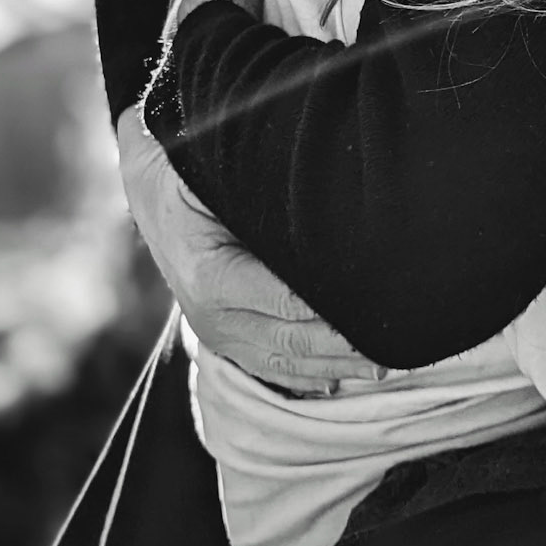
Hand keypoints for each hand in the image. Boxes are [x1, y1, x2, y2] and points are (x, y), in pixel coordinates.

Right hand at [116, 107, 382, 392]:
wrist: (148, 189)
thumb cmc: (189, 171)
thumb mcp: (215, 170)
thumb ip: (257, 185)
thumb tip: (317, 188)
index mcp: (209, 273)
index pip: (288, 301)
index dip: (336, 306)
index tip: (380, 302)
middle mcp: (208, 313)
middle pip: (293, 338)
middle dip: (348, 343)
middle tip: (397, 338)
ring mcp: (213, 332)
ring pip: (285, 360)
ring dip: (338, 363)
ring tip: (386, 360)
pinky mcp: (220, 340)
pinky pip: (269, 367)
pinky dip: (309, 374)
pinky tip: (345, 373)